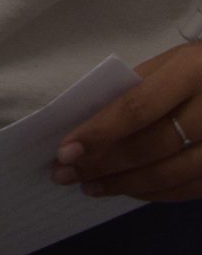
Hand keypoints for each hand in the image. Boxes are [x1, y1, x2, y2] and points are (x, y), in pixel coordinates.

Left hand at [52, 44, 201, 201]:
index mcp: (192, 72)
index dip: (99, 133)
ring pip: (168, 175)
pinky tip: (127, 190)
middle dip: (102, 163)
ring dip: (123, 184)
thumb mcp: (173, 61)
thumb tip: (91, 123)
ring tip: (89, 186)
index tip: (65, 151)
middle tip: (65, 174)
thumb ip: (138, 88)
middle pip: (149, 146)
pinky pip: (188, 189)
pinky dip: (153, 192)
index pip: (137, 108)